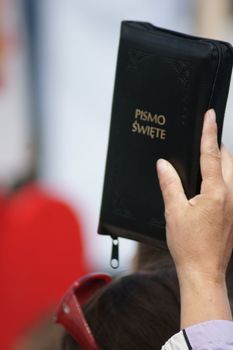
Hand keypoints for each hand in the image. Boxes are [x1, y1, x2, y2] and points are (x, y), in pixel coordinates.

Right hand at [157, 109, 232, 326]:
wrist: (203, 272)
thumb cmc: (189, 246)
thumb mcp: (174, 211)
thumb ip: (169, 183)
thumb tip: (163, 164)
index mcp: (216, 192)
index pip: (212, 154)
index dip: (209, 132)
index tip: (210, 115)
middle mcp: (232, 196)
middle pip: (228, 160)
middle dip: (218, 146)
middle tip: (205, 138)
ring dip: (222, 161)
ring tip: (207, 158)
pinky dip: (224, 177)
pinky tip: (211, 183)